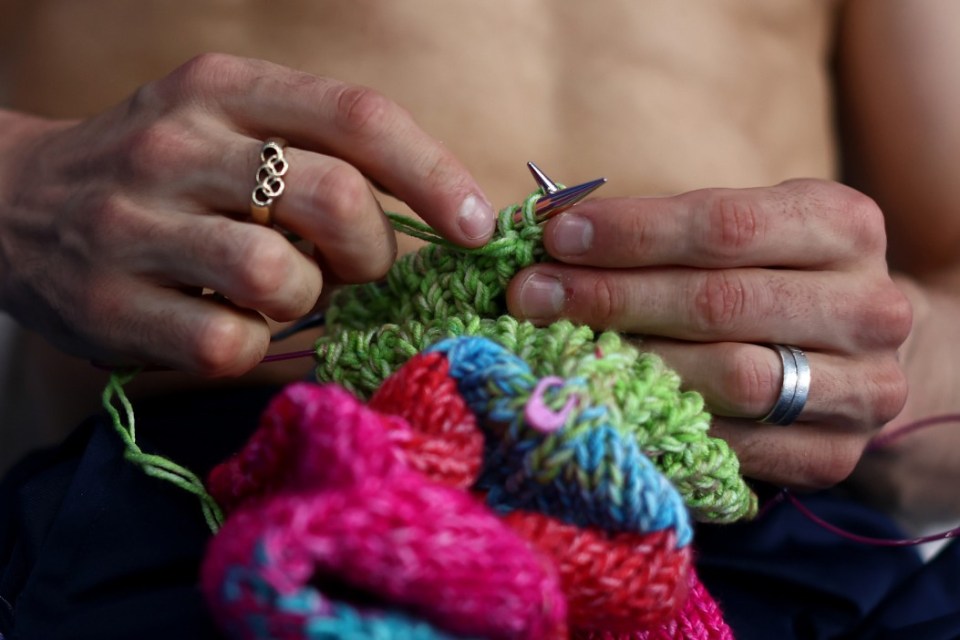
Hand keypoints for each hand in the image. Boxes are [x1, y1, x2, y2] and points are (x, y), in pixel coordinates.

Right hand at [0, 54, 494, 375]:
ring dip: (308, 298)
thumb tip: (434, 217)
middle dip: (374, 250)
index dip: (434, 174)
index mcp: (224, 89)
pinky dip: (253, 344)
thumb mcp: (231, 125)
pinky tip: (229, 322)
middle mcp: (179, 145)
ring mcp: (137, 225)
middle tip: (363, 266)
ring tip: (283, 288)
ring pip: (281, 276)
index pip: (358, 117)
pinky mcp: (110, 305)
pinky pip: (229, 344)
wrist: (16, 203)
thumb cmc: (163, 172)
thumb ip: (322, 151)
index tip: (476, 224)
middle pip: (333, 198)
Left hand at [507, 179, 910, 488]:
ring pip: (733, 378)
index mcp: (844, 226)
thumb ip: (662, 232)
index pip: (726, 225)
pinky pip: (738, 446)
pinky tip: (609, 405)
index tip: (556, 235)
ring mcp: (863, 389)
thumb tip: (554, 228)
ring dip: (632, 363)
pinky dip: (666, 425)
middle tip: (531, 294)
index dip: (633, 232)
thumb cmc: (769, 278)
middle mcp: (869, 306)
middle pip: (721, 303)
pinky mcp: (837, 455)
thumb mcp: (739, 234)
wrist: (852, 358)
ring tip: (560, 349)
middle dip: (612, 297)